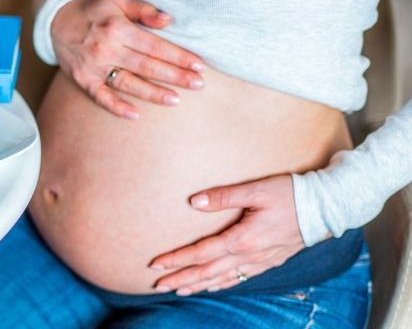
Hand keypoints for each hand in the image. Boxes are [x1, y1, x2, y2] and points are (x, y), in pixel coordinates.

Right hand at [51, 0, 205, 119]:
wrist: (56, 20)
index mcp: (117, 28)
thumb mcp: (118, 1)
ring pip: (128, 83)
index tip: (199, 65)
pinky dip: (116, 107)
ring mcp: (94, 67)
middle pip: (147, 66)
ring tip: (175, 100)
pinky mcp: (84, 80)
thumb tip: (169, 20)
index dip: (178, 56)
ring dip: (153, 93)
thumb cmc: (94, 11)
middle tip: (198, 84)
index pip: (155, 46)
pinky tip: (135, 115)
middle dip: (175, 76)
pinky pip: (101, 97)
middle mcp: (106, 49)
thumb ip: (143, 9)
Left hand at [149, 175, 305, 295]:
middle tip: (157, 286)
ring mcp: (260, 261)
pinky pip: (240, 278)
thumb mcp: (255, 190)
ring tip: (178, 291)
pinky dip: (222, 284)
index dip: (176, 260)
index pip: (200, 253)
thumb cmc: (290, 194)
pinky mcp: (270, 261)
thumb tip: (193, 202)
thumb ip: (223, 196)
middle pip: (206, 272)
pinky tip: (212, 287)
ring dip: (197, 285)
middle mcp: (249, 256)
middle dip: (180, 280)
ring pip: (222, 279)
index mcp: (241, 239)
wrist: (326, 207)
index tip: (156, 264)